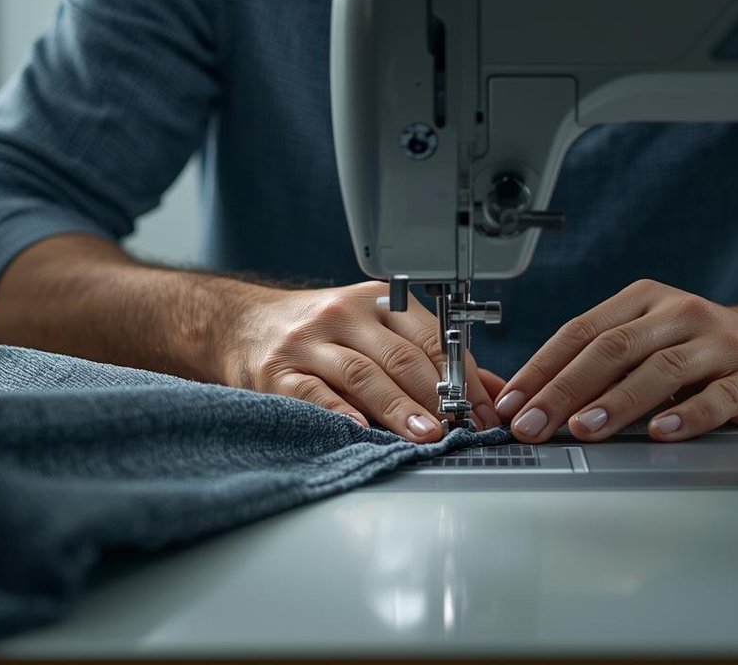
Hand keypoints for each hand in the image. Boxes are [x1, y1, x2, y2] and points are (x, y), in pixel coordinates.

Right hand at [219, 281, 501, 441]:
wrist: (244, 325)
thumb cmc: (322, 333)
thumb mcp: (377, 330)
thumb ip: (434, 359)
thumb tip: (494, 391)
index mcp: (377, 302)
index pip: (430, 339)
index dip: (463, 377)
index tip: (483, 412)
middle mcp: (343, 317)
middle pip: (401, 358)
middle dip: (438, 397)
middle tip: (462, 427)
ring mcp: (309, 344)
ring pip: (364, 375)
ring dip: (400, 409)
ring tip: (427, 435)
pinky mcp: (279, 374)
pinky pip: (316, 394)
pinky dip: (342, 413)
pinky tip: (363, 430)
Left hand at [495, 279, 737, 442]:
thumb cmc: (697, 350)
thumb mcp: (646, 339)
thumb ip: (598, 363)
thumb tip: (531, 402)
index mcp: (644, 301)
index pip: (581, 332)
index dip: (542, 368)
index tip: (512, 403)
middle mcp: (680, 315)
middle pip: (614, 349)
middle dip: (566, 390)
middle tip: (535, 424)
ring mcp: (718, 345)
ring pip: (661, 370)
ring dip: (618, 402)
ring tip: (586, 428)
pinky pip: (717, 397)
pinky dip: (687, 416)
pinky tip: (662, 432)